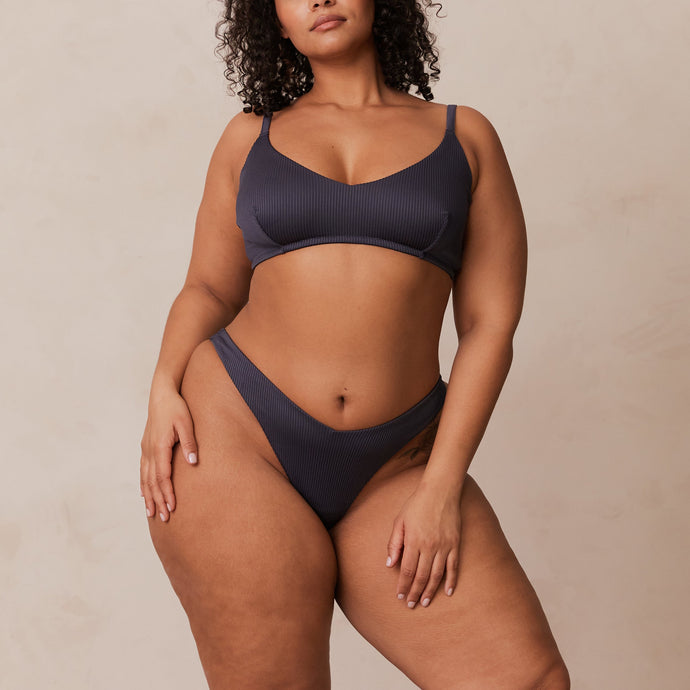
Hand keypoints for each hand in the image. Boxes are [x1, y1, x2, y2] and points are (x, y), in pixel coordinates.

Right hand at [140, 388, 197, 521]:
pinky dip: (143, 484)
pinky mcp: (146, 446)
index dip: (167, 493)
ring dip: (149, 496)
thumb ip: (189, 443)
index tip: (172, 508)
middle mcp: (150, 451)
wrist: (161, 395)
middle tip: (163, 518)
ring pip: (145, 478)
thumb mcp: (186, 423)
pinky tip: (144, 494)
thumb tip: (193, 463)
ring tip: (151, 513)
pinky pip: (143, 470)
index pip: (163, 476)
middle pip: (152, 482)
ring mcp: (146, 449)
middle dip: (158, 500)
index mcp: (160, 446)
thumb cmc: (176, 408)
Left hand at [385, 482, 461, 607]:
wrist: (440, 492)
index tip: (400, 596)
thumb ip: (394, 543)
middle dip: (414, 592)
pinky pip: (453, 567)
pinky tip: (448, 592)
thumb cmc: (417, 504)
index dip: (403, 585)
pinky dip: (451, 581)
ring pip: (436, 575)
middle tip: (411, 605)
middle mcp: (429, 546)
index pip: (406, 570)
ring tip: (424, 602)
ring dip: (430, 591)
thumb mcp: (399, 521)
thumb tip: (389, 564)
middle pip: (421, 576)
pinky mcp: (455, 544)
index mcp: (413, 541)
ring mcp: (444, 546)